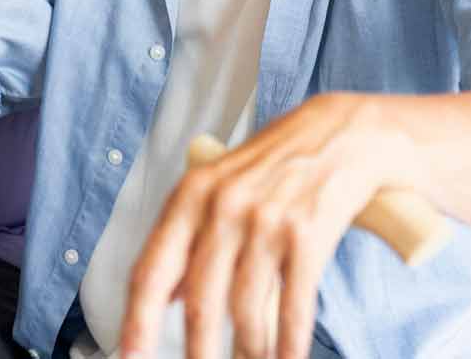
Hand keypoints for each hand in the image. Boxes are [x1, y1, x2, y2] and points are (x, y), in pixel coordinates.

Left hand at [119, 94, 399, 358]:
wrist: (341, 134)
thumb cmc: (273, 166)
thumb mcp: (217, 187)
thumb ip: (188, 238)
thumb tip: (165, 296)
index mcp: (191, 195)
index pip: (151, 268)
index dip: (136, 321)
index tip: (129, 356)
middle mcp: (224, 207)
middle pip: (200, 301)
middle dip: (197, 351)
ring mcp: (267, 221)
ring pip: (246, 310)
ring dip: (249, 352)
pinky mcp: (308, 235)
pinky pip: (294, 306)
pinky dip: (290, 344)